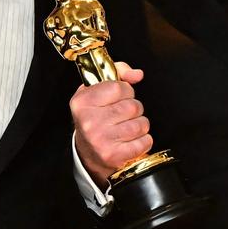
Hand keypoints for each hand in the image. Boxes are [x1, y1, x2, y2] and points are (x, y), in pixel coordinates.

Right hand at [71, 62, 150, 185]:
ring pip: (141, 124)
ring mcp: (101, 140)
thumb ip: (119, 73)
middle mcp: (89, 122)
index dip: (125, 90)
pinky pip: (145, 141)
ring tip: (127, 127)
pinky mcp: (114, 156)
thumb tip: (137, 74)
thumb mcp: (98, 90)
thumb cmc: (96, 117)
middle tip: (124, 114)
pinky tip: (131, 140)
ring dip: (140, 124)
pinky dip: (144, 140)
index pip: (118, 87)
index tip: (120, 96)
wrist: (89, 153)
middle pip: (132, 106)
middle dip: (134, 108)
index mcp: (82, 102)